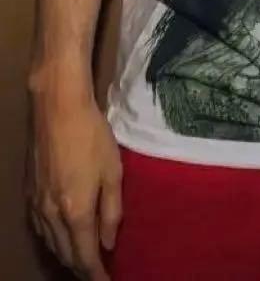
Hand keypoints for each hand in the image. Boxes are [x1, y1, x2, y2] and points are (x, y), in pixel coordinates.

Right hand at [27, 77, 122, 279]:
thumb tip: (108, 243)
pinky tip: (61, 239)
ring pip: (51, 244)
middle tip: (96, 276)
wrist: (58, 111)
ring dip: (66, 257)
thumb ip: (112, 210)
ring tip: (82, 263)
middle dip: (81, 269)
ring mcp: (36, 206)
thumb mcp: (113, 172)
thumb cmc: (93, 138)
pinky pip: (40, 230)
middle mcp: (51, 216)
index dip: (96, 273)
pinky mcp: (29, 195)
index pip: (85, 255)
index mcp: (75, 212)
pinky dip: (53, 241)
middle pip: (65, 254)